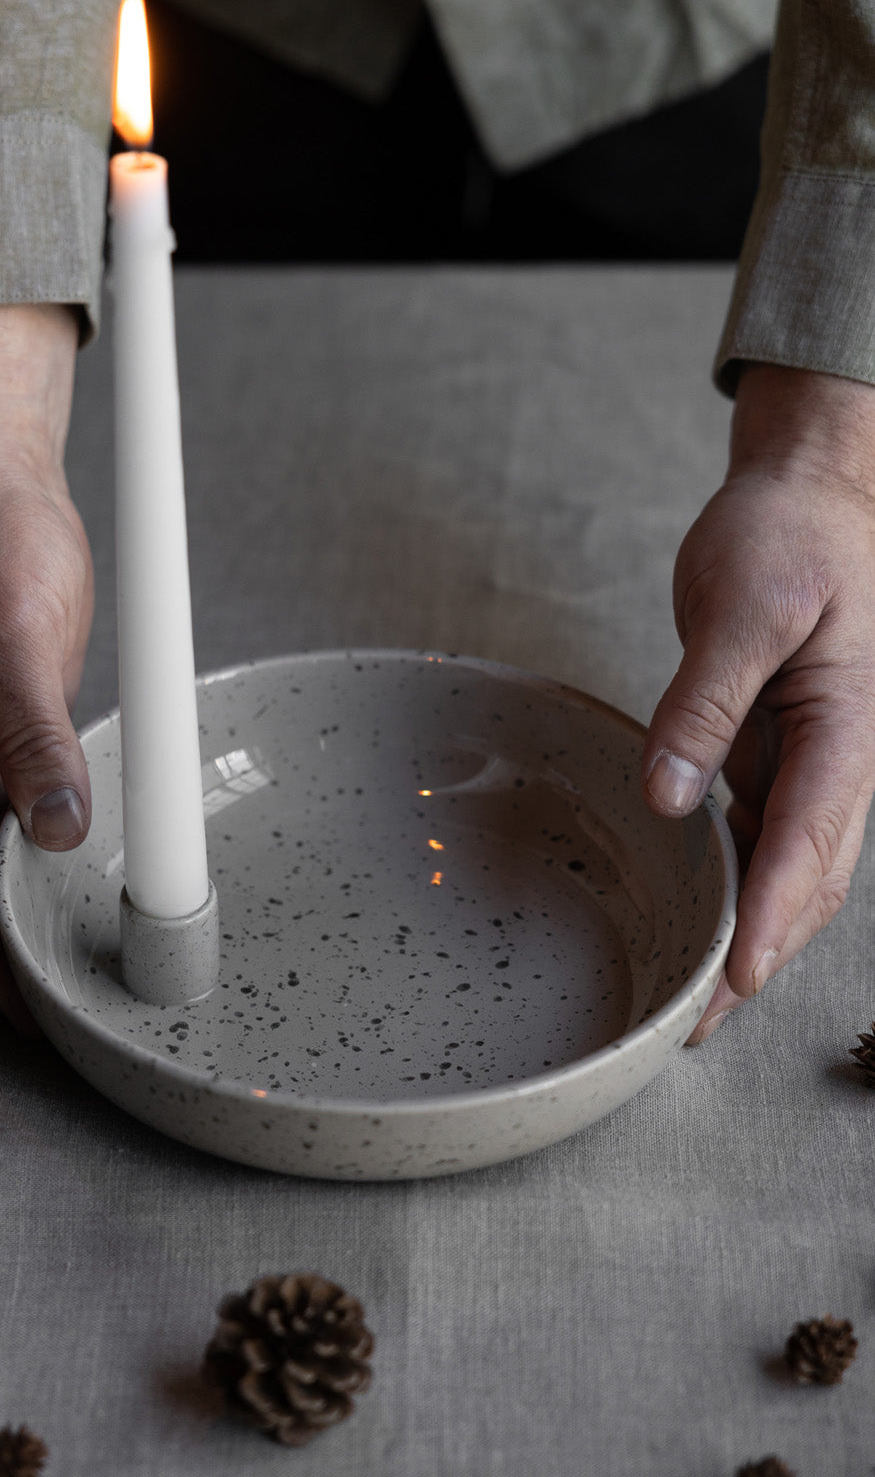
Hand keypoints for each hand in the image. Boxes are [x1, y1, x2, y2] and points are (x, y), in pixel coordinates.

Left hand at [643, 364, 874, 1041]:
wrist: (811, 493)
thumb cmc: (789, 535)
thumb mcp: (744, 606)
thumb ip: (706, 704)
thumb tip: (669, 797)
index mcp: (846, 727)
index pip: (811, 842)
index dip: (775, 918)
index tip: (737, 981)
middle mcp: (838, 756)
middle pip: (809, 877)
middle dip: (760, 954)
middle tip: (698, 1022)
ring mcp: (811, 755)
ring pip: (788, 862)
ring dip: (749, 928)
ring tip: (695, 993)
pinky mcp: (777, 743)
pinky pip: (761, 825)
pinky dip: (735, 876)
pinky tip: (697, 908)